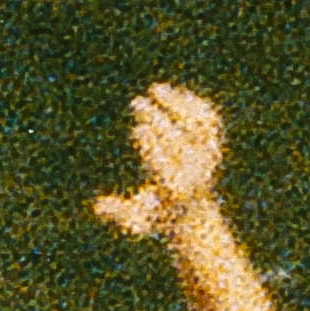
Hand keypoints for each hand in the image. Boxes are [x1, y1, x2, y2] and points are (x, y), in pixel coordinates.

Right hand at [92, 83, 224, 238]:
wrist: (195, 214)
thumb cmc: (159, 215)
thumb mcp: (137, 221)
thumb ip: (119, 213)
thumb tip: (97, 206)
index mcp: (176, 190)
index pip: (164, 164)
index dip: (152, 145)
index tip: (138, 128)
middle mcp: (196, 173)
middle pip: (177, 141)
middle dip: (157, 120)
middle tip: (137, 103)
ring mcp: (207, 158)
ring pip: (196, 125)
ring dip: (177, 105)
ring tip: (156, 90)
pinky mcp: (212, 146)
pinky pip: (206, 120)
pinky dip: (190, 104)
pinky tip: (170, 93)